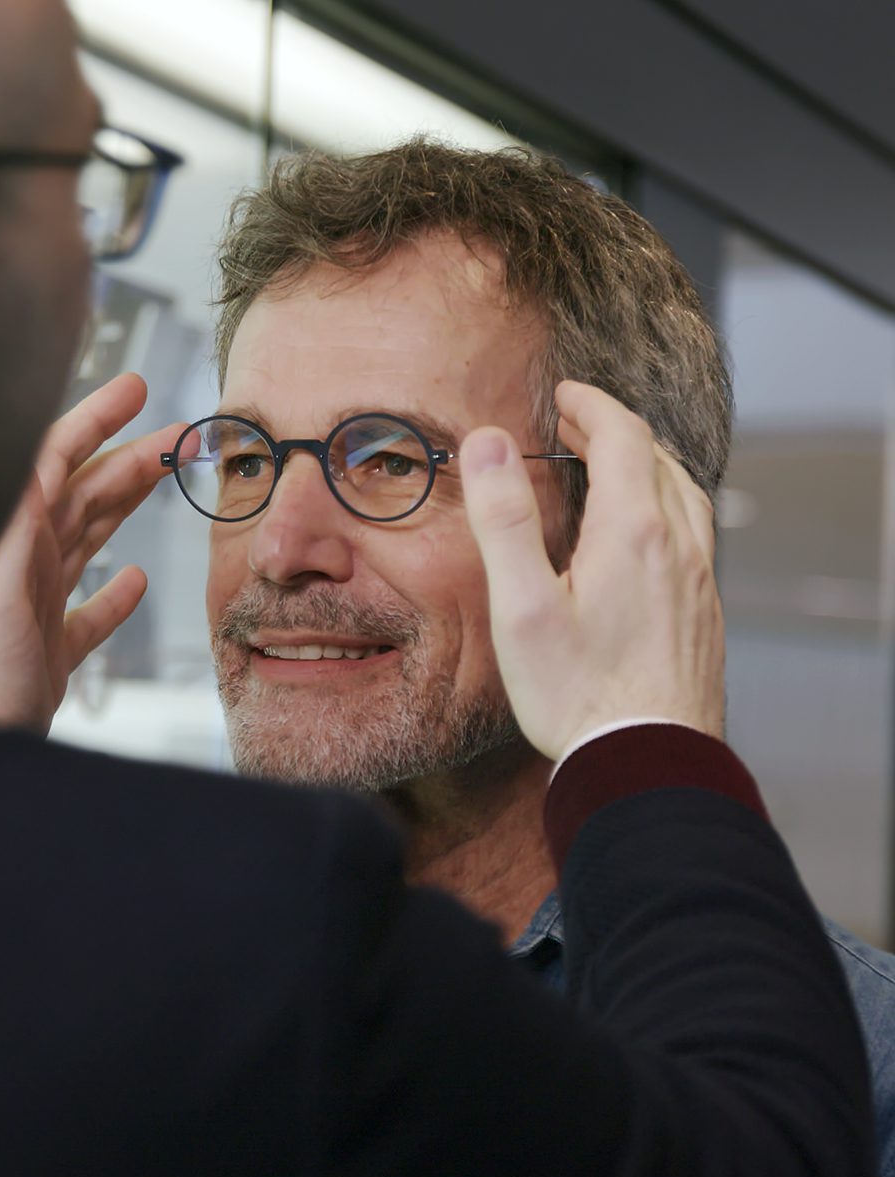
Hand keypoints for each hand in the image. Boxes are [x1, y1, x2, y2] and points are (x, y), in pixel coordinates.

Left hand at [0, 373, 186, 733]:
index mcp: (15, 536)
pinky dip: (115, 598)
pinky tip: (133, 584)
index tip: (135, 392)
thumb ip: (16, 519)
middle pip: (87, 493)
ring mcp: (37, 606)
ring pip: (91, 541)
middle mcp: (25, 562)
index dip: (97, 419)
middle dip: (134, 459)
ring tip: (165, 481)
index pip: (58, 457)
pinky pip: (88, 618)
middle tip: (180, 436)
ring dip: (129, 507)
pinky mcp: (49, 653)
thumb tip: (38, 459)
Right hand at [460, 380, 723, 762]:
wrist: (648, 761)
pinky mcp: (704, 612)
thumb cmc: (579, 694)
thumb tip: (490, 441)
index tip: (563, 395)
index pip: (622, 436)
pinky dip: (666, 504)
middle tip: (575, 424)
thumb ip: (505, 520)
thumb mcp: (524, 607)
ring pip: (684, 494)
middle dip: (615, 429)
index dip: (591, 405)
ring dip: (647, 464)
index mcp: (633, 531)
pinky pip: (693, 533)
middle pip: (657, 458)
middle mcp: (677, 545)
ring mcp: (698, 580)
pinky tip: (645, 533)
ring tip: (611, 465)